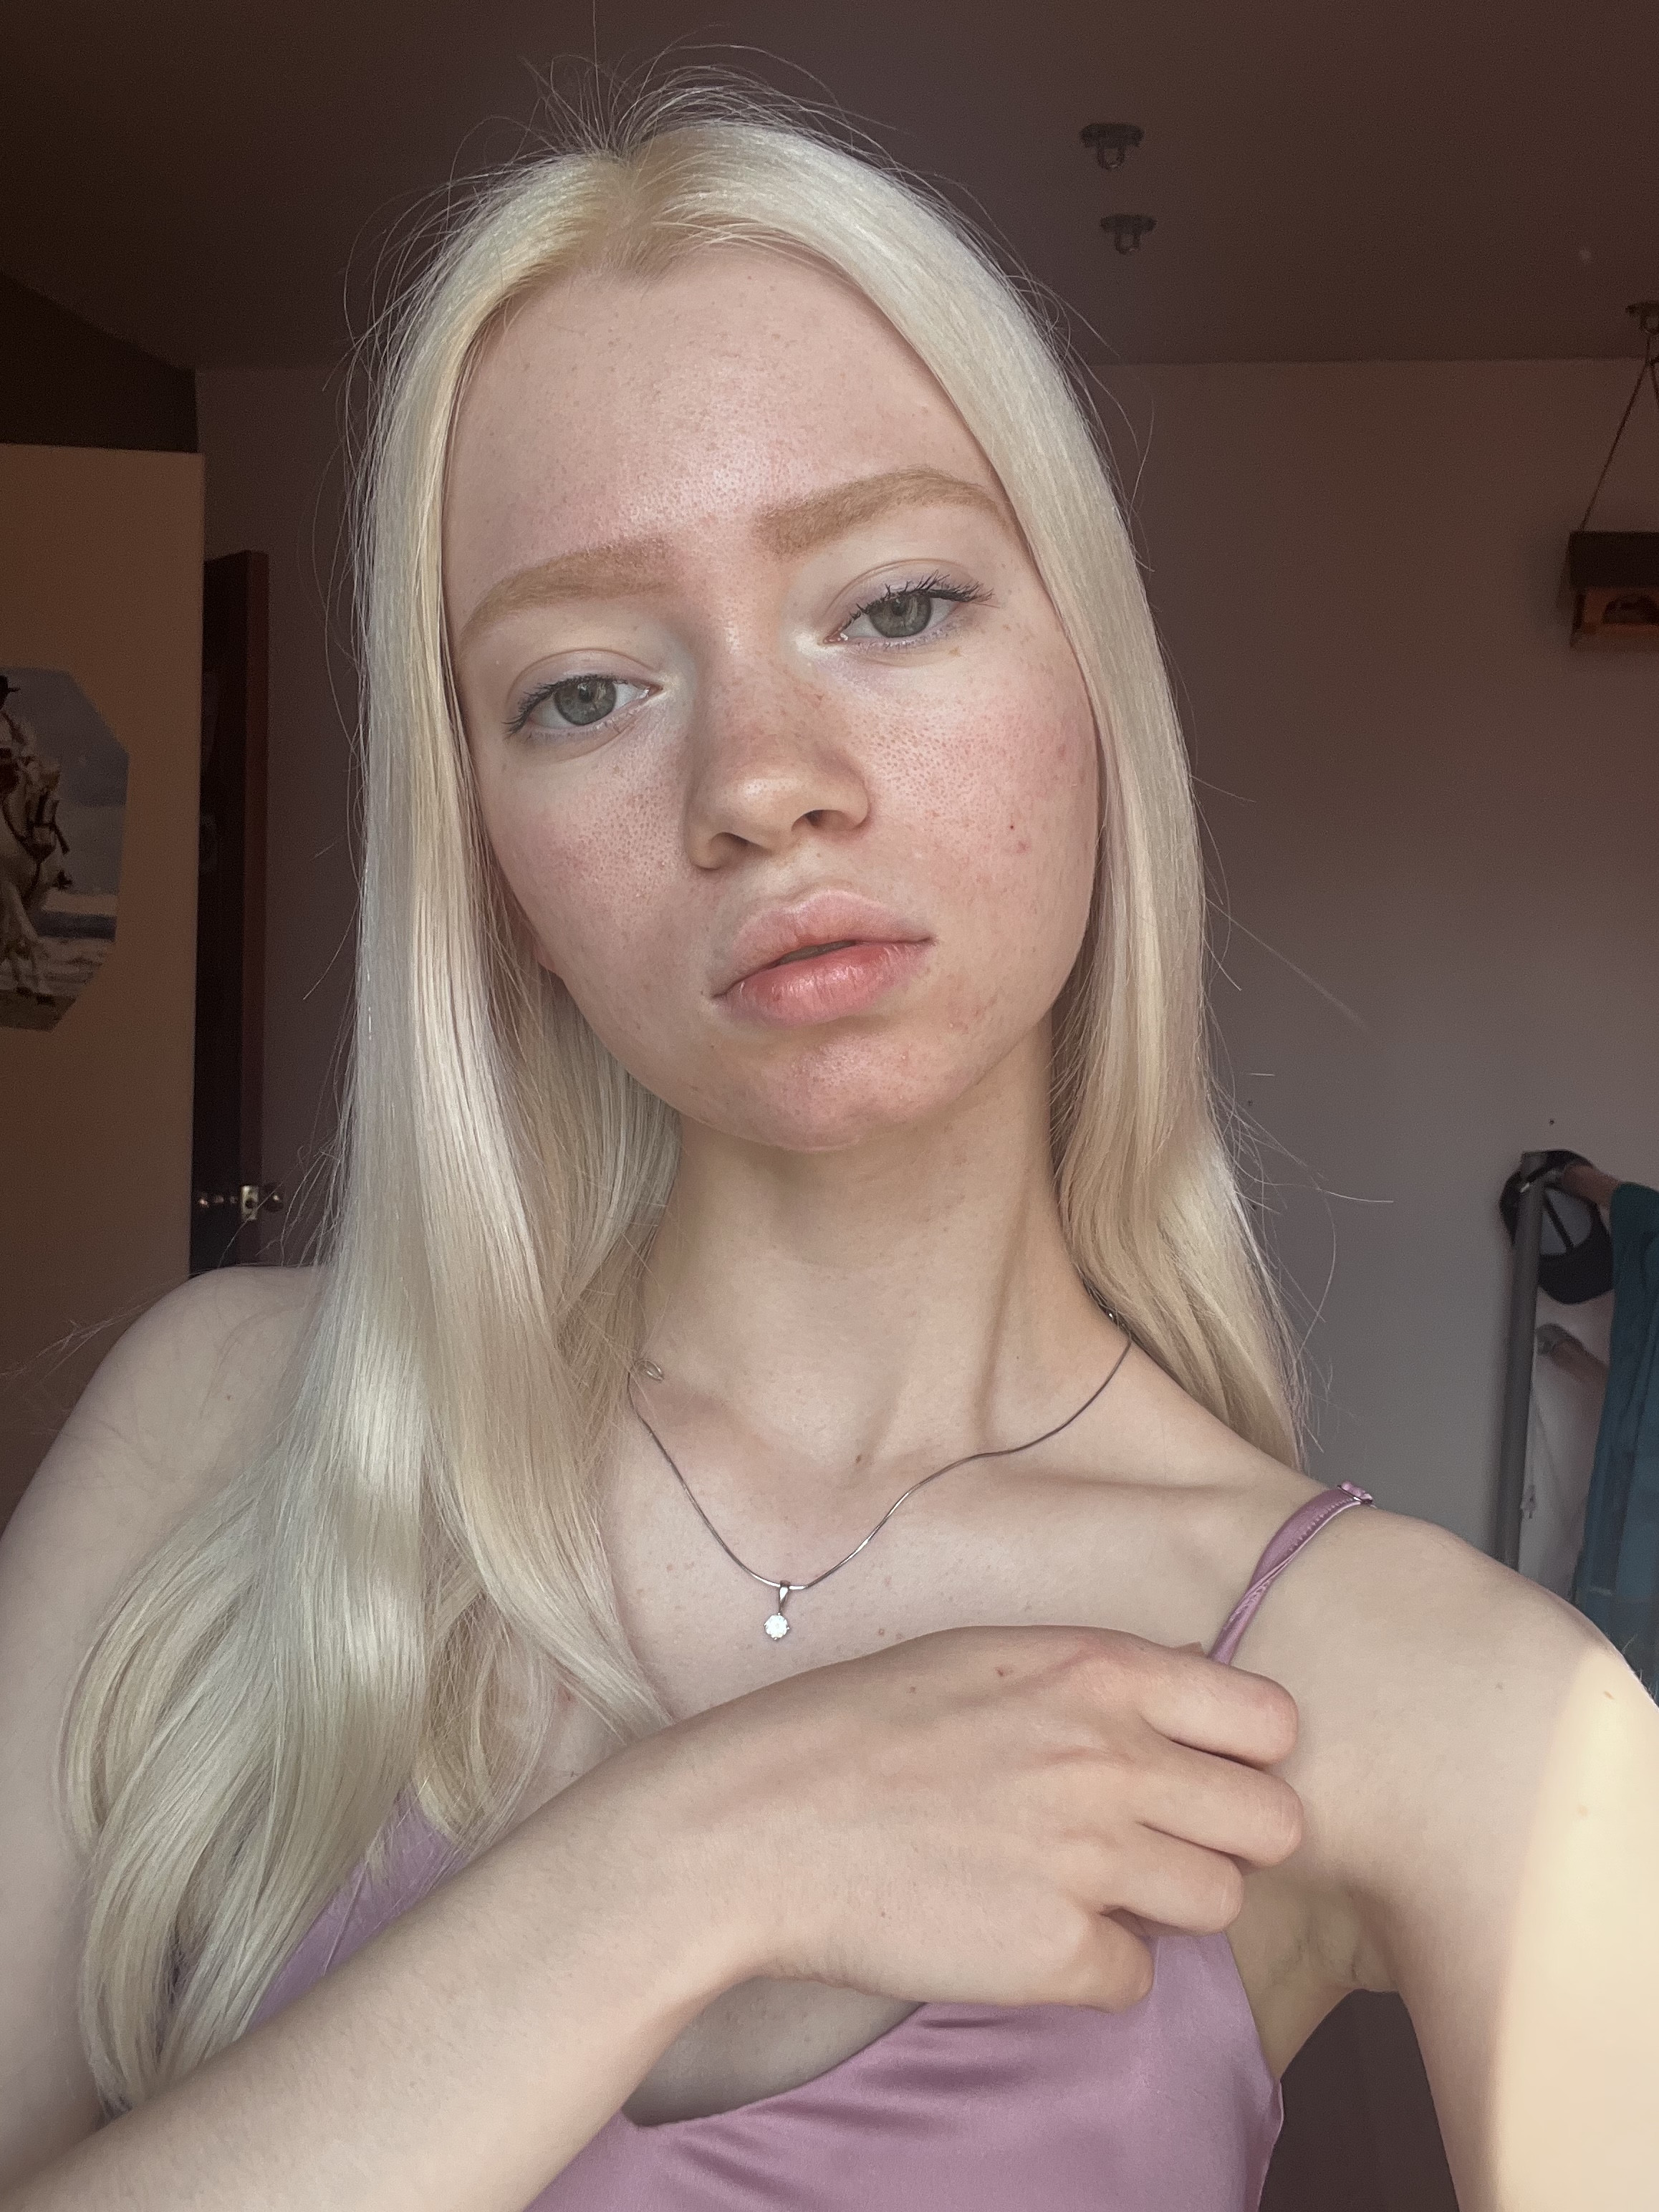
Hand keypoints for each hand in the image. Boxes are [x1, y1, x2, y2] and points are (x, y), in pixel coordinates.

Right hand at [612, 1623, 1301, 2014]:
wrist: (756, 1820)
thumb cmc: (858, 1729)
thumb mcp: (988, 1657)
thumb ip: (1094, 1679)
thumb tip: (1186, 1701)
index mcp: (1098, 1671)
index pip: (1269, 1721)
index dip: (1247, 1757)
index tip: (1207, 1774)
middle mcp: (1112, 1757)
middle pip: (1271, 1823)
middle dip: (1224, 1839)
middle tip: (1155, 1844)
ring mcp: (1089, 1858)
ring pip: (1220, 1904)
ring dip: (1165, 1906)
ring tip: (1080, 1887)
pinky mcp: (1056, 1953)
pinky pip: (1138, 1978)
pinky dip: (1093, 1967)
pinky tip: (1023, 1932)